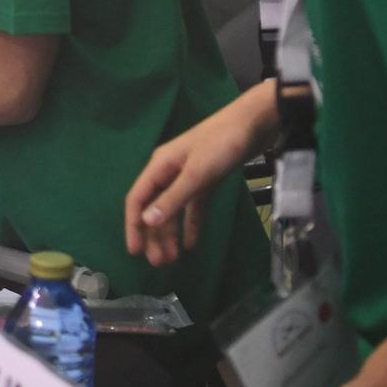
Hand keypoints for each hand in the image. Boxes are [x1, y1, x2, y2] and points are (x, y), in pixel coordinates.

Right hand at [124, 85, 274, 266]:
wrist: (254, 123)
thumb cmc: (221, 144)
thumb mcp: (197, 174)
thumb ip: (173, 198)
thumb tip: (146, 221)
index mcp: (160, 166)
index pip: (138, 199)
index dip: (133, 225)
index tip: (135, 251)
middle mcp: (170, 172)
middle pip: (155, 208)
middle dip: (154, 236)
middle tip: (158, 263)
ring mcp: (188, 176)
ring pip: (173, 210)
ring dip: (171, 233)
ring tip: (172, 259)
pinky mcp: (206, 179)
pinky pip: (193, 207)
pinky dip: (191, 224)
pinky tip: (191, 244)